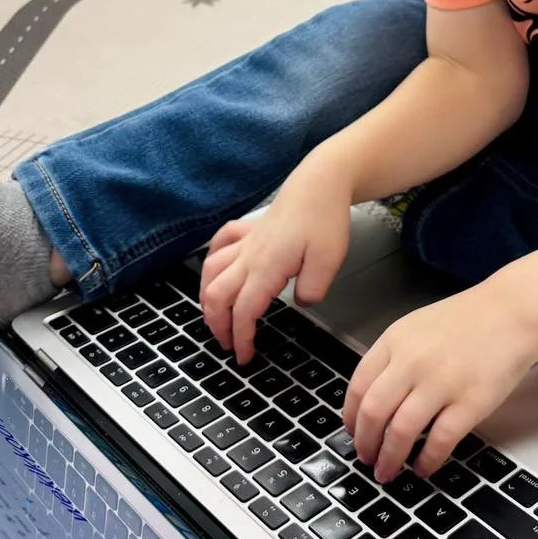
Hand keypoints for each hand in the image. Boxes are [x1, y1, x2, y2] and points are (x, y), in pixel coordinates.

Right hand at [200, 168, 352, 364]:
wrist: (321, 183)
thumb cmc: (325, 218)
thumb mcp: (330, 261)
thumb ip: (313, 290)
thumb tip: (299, 302)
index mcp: (266, 267)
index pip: (243, 311)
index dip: (240, 338)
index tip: (244, 356)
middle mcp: (249, 255)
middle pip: (217, 295)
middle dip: (216, 325)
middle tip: (227, 343)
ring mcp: (246, 241)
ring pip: (211, 272)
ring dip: (208, 298)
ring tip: (214, 316)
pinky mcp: (249, 229)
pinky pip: (219, 245)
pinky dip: (211, 261)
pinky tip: (215, 269)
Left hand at [344, 275, 537, 481]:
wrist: (511, 312)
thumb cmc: (467, 320)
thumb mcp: (416, 328)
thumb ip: (393, 358)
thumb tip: (372, 402)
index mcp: (395, 341)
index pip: (358, 387)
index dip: (351, 418)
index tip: (353, 433)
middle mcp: (413, 362)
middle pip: (374, 413)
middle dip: (365, 444)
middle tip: (366, 459)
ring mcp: (441, 383)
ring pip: (401, 432)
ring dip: (390, 458)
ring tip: (388, 472)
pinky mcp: (470, 403)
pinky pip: (440, 441)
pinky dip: (427, 460)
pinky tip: (423, 468)